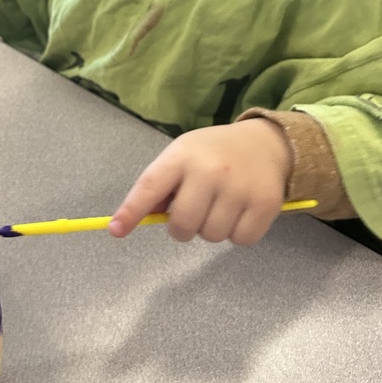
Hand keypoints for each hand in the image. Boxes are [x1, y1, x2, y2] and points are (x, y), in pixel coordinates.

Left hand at [108, 119, 292, 245]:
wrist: (265, 143)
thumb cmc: (213, 153)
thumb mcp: (182, 156)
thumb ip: (160, 186)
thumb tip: (134, 220)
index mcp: (182, 156)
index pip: (149, 186)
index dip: (131, 211)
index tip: (116, 230)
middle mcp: (210, 170)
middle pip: (183, 224)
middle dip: (182, 228)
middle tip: (193, 212)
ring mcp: (239, 188)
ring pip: (211, 235)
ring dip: (211, 229)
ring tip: (219, 206)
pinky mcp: (265, 204)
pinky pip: (241, 240)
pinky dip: (237, 234)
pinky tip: (239, 212)